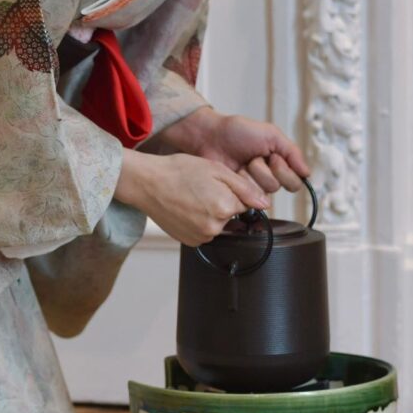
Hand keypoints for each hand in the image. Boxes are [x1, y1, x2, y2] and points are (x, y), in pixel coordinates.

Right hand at [114, 149, 267, 246]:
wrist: (147, 183)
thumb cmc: (178, 172)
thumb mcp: (216, 170)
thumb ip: (244, 188)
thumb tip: (264, 203)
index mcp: (224, 207)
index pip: (245, 204)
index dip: (233, 192)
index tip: (218, 185)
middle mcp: (214, 227)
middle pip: (231, 216)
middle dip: (223, 203)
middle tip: (201, 189)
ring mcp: (201, 237)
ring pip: (218, 225)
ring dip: (211, 214)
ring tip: (192, 198)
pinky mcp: (190, 241)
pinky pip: (204, 232)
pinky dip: (199, 222)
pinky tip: (186, 209)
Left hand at [158, 108, 310, 195]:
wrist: (209, 136)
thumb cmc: (237, 132)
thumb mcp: (271, 134)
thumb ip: (292, 152)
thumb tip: (307, 173)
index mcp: (279, 164)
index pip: (295, 181)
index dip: (285, 170)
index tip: (273, 157)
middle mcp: (267, 178)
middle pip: (279, 187)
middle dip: (266, 171)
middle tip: (254, 158)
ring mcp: (251, 187)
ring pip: (262, 192)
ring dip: (251, 174)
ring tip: (241, 163)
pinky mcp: (237, 194)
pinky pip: (247, 197)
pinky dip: (241, 182)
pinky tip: (233, 172)